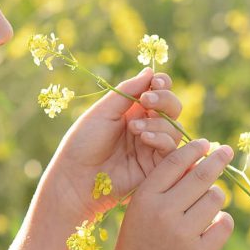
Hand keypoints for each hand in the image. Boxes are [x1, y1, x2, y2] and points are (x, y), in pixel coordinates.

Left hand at [45, 68, 185, 218]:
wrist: (76, 177)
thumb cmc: (83, 142)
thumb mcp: (104, 111)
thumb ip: (128, 91)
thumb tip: (150, 71)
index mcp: (132, 110)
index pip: (158, 92)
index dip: (162, 84)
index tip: (156, 83)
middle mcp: (146, 126)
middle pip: (172, 107)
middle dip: (164, 100)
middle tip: (147, 101)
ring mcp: (152, 147)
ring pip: (174, 127)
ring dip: (158, 122)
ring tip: (134, 128)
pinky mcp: (156, 167)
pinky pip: (171, 149)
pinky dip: (161, 139)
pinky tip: (144, 138)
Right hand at [100, 138, 235, 249]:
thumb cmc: (138, 243)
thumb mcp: (140, 210)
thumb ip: (165, 187)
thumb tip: (200, 161)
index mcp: (145, 198)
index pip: (175, 162)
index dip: (194, 149)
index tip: (206, 144)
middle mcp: (163, 213)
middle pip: (201, 176)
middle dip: (217, 160)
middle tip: (226, 151)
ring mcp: (183, 234)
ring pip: (215, 198)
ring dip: (215, 197)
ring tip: (206, 206)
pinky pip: (224, 224)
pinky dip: (222, 222)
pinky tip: (212, 225)